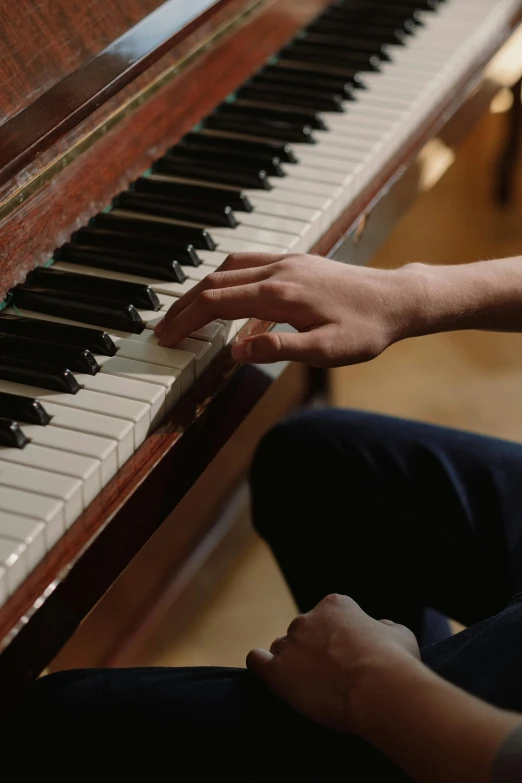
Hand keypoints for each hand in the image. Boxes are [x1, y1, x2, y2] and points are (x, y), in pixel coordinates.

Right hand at [154, 253, 422, 365]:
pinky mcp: (296, 260)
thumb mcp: (326, 351)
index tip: (166, 338)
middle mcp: (278, 271)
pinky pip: (248, 261)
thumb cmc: (366, 329)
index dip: (185, 321)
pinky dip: (224, 275)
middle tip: (163, 330)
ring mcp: (287, 261)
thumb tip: (236, 351)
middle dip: (183, 306)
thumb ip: (279, 348)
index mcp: (279, 294)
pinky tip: (223, 289)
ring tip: (184, 313)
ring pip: (228, 267)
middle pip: (213, 282)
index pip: (215, 302)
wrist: (397, 299)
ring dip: (200, 289)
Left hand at [247, 594, 419, 733]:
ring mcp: (290, 643)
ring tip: (309, 686)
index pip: (326, 617)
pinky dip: (261, 665)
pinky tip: (270, 674)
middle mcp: (307, 618)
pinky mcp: (276, 670)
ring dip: (292, 663)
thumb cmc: (394, 662)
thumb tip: (381, 626)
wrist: (378, 689)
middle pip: (301, 633)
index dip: (335, 638)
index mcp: (335, 605)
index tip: (346, 657)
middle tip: (330, 676)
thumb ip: (384, 627)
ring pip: (282, 649)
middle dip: (312, 651)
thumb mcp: (399, 634)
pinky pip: (257, 661)